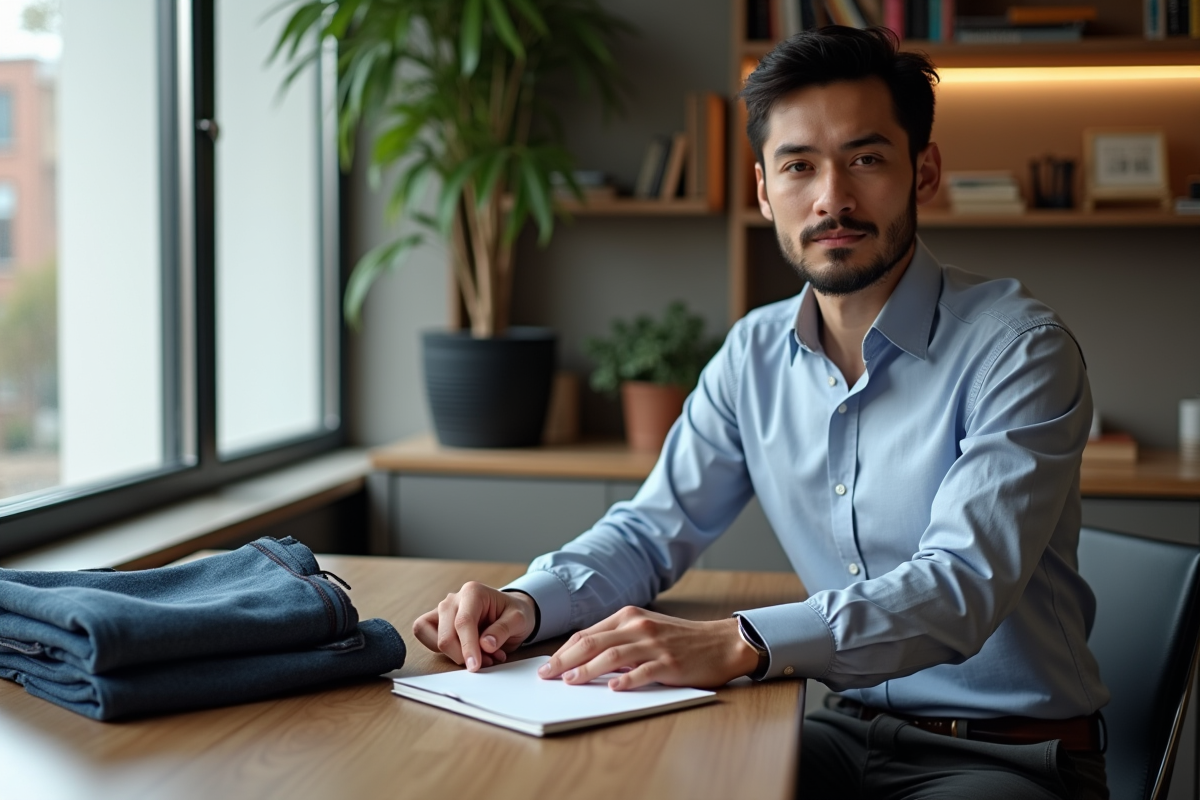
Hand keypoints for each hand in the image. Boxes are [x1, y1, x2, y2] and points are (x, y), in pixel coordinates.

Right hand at [412, 582, 537, 671]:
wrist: (509, 612)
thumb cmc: (512, 613)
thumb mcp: (519, 619)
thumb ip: (503, 630)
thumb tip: (485, 645)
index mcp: (473, 592)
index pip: (463, 622)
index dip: (468, 647)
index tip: (474, 665)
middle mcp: (453, 600)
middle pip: (446, 634)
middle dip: (462, 655)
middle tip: (485, 662)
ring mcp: (442, 611)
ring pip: (434, 638)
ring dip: (454, 655)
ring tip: (478, 656)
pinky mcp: (436, 623)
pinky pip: (426, 638)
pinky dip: (444, 652)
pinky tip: (464, 652)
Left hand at [537, 606, 760, 690]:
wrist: (721, 643)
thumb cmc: (680, 639)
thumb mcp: (646, 630)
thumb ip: (618, 640)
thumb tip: (584, 660)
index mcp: (629, 617)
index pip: (587, 634)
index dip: (564, 651)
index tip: (547, 666)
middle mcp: (638, 627)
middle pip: (593, 643)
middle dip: (565, 660)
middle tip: (547, 676)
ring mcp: (654, 645)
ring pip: (612, 657)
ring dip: (587, 670)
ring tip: (570, 682)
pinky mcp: (670, 664)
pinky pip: (643, 672)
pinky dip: (626, 681)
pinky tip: (612, 689)